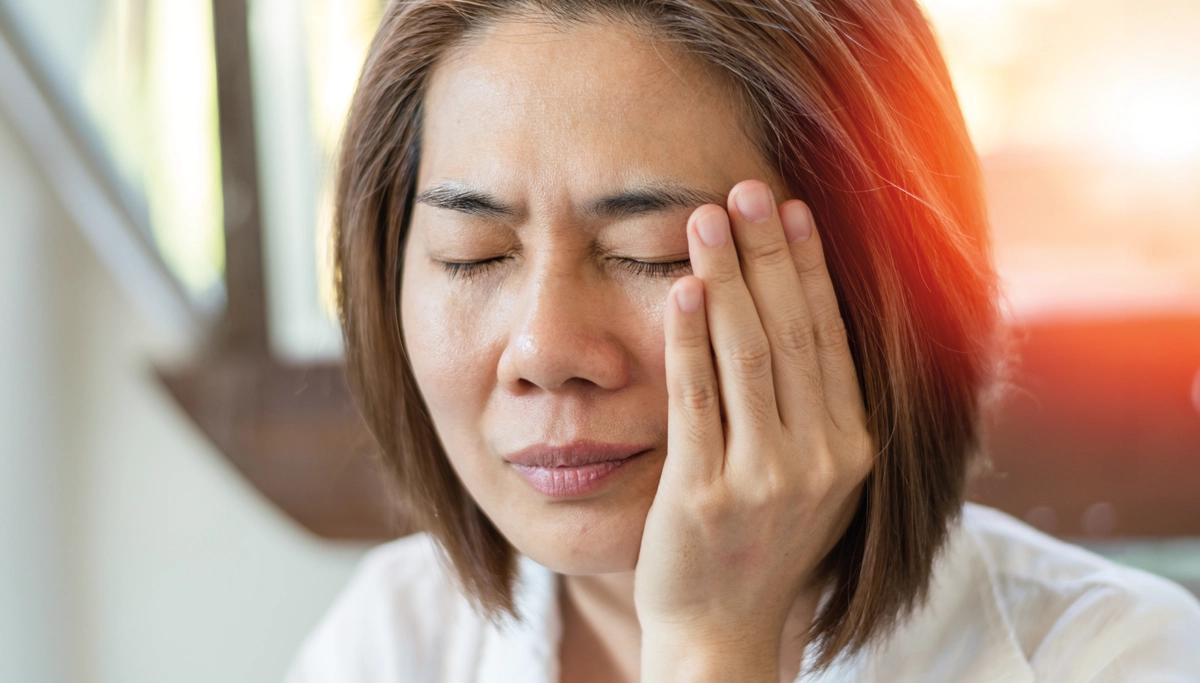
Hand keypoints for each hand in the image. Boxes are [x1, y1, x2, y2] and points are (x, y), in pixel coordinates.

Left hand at [635, 180, 874, 681]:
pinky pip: (698, 400)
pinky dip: (690, 340)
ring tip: (706, 218)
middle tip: (745, 188)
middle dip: (767, 253)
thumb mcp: (812, 478)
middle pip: (791, 332)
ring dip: (727, 277)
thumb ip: (815, 407)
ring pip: (748, 355)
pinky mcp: (706, 494)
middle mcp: (821, 459)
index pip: (828, 337)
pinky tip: (682, 291)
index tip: (790, 210)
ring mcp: (765, 478)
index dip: (808, 268)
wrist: (721, 631)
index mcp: (852, 447)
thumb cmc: (759, 544)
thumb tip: (804, 313)